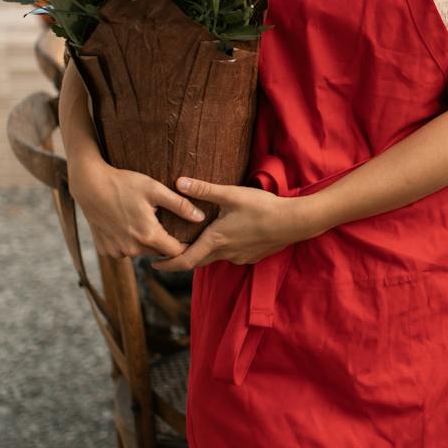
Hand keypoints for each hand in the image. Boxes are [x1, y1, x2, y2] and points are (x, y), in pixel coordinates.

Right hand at [68, 157, 206, 260]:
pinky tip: (125, 225)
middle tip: (163, 223)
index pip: (176, 252)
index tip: (188, 236)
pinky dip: (127, 242)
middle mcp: (132, 249)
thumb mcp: (155, 189)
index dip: (184, 245)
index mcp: (148, 235)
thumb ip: (180, 205)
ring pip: (140, 252)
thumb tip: (201, 218)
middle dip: (164, 241)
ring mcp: (117, 250)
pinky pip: (123, 251)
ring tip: (142, 221)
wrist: (89, 185)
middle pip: (158, 252)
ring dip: (144, 242)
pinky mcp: (105, 250)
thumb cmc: (124, 183)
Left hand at [150, 177, 315, 273]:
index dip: (167, 264)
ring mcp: (240, 257)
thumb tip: (178, 182)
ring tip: (196, 241)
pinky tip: (227, 237)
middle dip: (182, 258)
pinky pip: (231, 256)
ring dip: (203, 253)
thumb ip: (204, 190)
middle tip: (168, 252)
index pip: (185, 260)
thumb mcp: (231, 194)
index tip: (153, 264)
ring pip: (215, 258)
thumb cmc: (263, 208)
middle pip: (198, 262)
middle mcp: (225, 253)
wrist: (294, 222)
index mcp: (216, 240)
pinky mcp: (252, 256)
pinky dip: (222, 250)